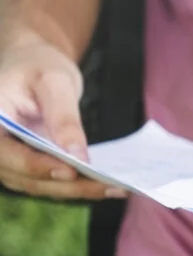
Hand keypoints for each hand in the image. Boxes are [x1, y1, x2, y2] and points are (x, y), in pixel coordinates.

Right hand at [0, 34, 121, 199]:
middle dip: (69, 185)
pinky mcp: (30, 164)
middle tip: (109, 186)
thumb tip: (78, 156)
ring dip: (78, 191)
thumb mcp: (53, 81)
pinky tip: (110, 185)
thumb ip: (63, 117)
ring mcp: (10, 159)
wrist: (34, 65)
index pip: (6, 153)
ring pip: (41, 186)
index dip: (36, 166)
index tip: (70, 171)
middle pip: (26, 177)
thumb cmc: (39, 65)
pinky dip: (79, 185)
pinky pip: (51, 181)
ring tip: (119, 189)